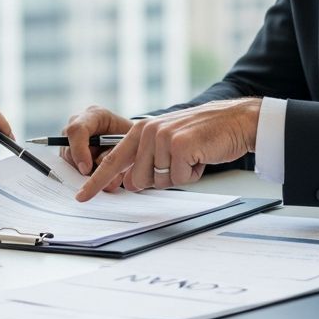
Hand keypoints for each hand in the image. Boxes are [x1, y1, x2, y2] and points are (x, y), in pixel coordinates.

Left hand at [75, 98, 261, 201]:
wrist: (236, 121)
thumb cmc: (204, 135)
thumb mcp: (169, 143)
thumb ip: (146, 160)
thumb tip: (130, 183)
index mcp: (142, 130)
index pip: (113, 161)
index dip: (97, 181)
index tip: (82, 196)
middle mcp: (148, 131)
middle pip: (138, 180)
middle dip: (161, 179)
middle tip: (181, 162)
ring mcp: (163, 137)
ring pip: (160, 181)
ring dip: (180, 175)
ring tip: (193, 156)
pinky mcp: (180, 146)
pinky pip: (179, 179)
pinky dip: (193, 174)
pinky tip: (201, 156)